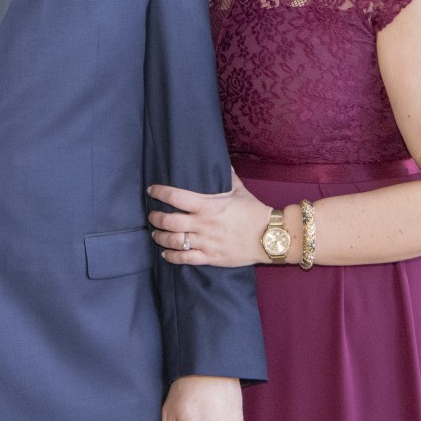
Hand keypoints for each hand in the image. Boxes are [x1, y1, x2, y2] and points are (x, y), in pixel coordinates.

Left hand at [148, 171, 272, 266]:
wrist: (269, 236)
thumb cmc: (254, 212)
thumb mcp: (240, 191)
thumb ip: (228, 177)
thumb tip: (224, 162)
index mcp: (208, 205)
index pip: (175, 196)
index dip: (159, 192)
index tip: (151, 190)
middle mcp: (202, 224)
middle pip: (168, 221)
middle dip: (156, 218)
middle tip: (152, 216)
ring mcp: (205, 242)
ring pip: (173, 240)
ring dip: (160, 237)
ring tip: (155, 234)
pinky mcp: (210, 257)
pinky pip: (185, 259)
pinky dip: (172, 257)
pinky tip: (165, 254)